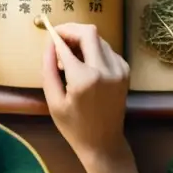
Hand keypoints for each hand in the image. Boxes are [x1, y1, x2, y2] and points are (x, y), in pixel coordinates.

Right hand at [41, 23, 129, 168]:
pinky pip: (106, 49)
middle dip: (71, 30)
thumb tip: (49, 44)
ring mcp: (119, 69)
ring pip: (99, 38)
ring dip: (82, 40)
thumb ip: (49, 69)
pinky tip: (84, 64)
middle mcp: (106, 69)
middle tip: (58, 37)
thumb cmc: (74, 126)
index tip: (47, 34)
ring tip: (69, 56)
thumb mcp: (54, 101)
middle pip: (89, 32)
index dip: (56, 36)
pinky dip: (93, 50)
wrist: (104, 143)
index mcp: (85, 79)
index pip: (67, 46)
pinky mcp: (125, 70)